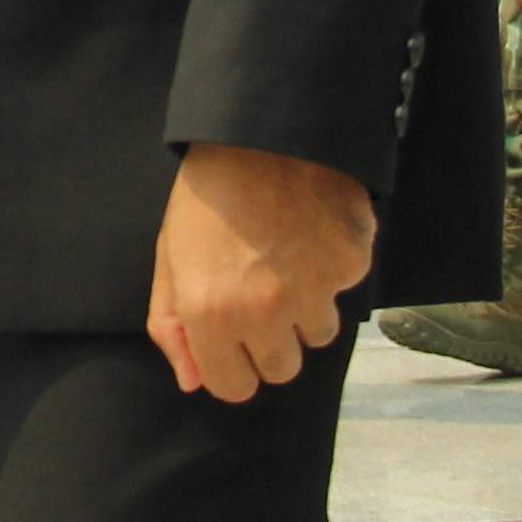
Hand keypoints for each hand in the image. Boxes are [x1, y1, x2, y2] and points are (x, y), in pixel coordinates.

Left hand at [144, 144, 374, 403]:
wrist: (261, 133)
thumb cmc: (208, 195)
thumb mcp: (170, 257)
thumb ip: (172, 325)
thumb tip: (192, 379)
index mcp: (210, 313)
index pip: (235, 388)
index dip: (233, 365)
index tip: (233, 341)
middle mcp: (264, 311)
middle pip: (282, 370)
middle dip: (271, 342)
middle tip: (260, 293)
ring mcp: (314, 289)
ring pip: (319, 334)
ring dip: (306, 308)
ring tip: (285, 257)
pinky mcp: (351, 263)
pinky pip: (345, 290)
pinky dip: (331, 268)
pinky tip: (309, 231)